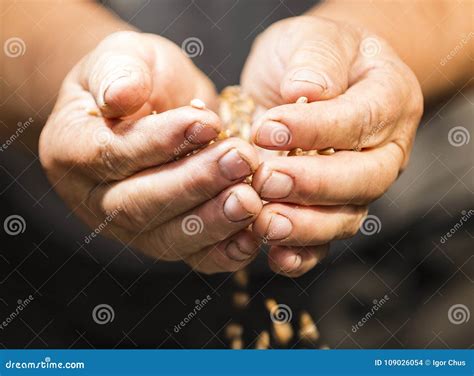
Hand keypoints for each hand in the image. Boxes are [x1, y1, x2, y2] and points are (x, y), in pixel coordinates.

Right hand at [40, 31, 261, 273]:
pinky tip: (254, 235)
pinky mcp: (168, 239)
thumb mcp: (125, 57)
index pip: (110, 155)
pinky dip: (225, 252)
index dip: (158, 143)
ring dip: (213, 222)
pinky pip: (194, 257)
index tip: (205, 122)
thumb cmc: (140, 78)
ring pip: (167, 239)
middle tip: (240, 160)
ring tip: (250, 198)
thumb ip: (119, 72)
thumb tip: (118, 97)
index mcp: (73, 150)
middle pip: (138, 206)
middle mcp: (96, 199)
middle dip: (193, 185)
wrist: (156, 106)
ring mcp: (132, 227)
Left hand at [241, 16, 422, 276]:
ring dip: (305, 226)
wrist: (306, 77)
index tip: (267, 129)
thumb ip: (314, 63)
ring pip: (345, 217)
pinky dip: (301, 254)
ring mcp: (358, 185)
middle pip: (363, 179)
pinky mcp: (329, 208)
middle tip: (267, 179)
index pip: (360, 121)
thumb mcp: (313, 39)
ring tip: (265, 223)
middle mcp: (383, 150)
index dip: (315, 130)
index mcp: (389, 100)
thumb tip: (305, 94)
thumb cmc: (312, 55)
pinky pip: (323, 240)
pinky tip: (274, 254)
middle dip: (312, 184)